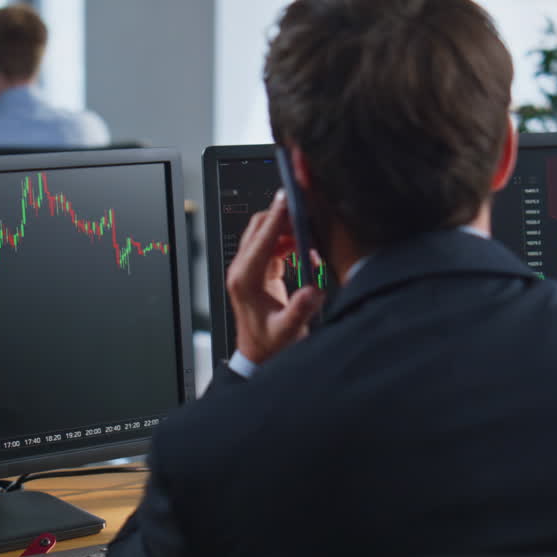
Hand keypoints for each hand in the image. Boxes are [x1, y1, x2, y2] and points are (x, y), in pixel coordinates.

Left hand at [226, 191, 324, 364]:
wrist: (259, 356)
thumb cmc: (268, 345)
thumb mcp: (286, 330)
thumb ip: (300, 309)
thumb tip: (313, 290)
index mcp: (244, 280)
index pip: (260, 240)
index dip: (276, 218)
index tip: (287, 200)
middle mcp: (243, 270)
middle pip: (258, 228)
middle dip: (281, 217)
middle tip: (305, 212)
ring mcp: (250, 269)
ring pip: (266, 234)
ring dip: (287, 229)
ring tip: (310, 234)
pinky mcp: (260, 271)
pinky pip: (273, 246)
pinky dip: (289, 241)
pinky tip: (306, 250)